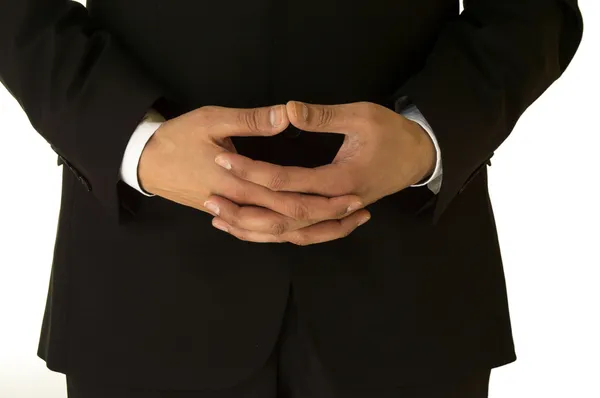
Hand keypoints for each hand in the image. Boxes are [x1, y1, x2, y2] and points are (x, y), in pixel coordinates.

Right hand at [138, 105, 365, 234]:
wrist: (144, 162)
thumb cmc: (177, 138)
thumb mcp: (212, 120)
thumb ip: (251, 121)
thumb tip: (287, 114)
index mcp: (239, 185)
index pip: (290, 200)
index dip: (324, 200)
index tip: (354, 194)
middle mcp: (239, 206)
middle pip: (290, 223)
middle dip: (327, 219)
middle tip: (360, 211)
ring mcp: (233, 215)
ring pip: (278, 235)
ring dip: (312, 231)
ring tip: (343, 225)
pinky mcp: (228, 214)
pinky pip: (260, 234)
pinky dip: (285, 235)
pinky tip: (301, 231)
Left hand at [214, 100, 435, 214]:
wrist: (419, 156)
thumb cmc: (393, 133)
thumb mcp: (362, 116)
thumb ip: (323, 115)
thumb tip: (287, 110)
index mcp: (340, 180)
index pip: (287, 181)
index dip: (254, 170)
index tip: (224, 157)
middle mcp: (336, 205)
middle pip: (283, 216)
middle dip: (245, 209)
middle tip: (210, 199)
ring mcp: (336, 215)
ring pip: (290, 232)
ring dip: (256, 229)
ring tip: (221, 220)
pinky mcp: (334, 216)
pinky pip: (303, 234)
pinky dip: (276, 234)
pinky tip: (254, 229)